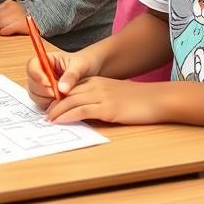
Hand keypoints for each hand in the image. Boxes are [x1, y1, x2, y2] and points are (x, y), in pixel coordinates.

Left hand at [0, 0, 27, 35]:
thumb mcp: (12, 10)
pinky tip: (4, 33)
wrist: (40, 18)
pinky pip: (7, 29)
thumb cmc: (23, 16)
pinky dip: (4, 31)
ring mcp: (16, 16)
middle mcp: (12, 8)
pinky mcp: (21, 24)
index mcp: (8, 4)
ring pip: (0, 23)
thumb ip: (1, 12)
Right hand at [26, 46, 98, 108]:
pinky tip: (63, 102)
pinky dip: (50, 105)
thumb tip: (62, 89)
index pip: (32, 65)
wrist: (91, 71)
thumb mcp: (80, 66)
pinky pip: (41, 103)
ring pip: (35, 94)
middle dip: (44, 90)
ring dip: (47, 99)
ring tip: (64, 97)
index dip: (37, 75)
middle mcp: (41, 72)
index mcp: (46, 59)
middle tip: (59, 93)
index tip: (49, 83)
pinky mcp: (46, 96)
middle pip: (31, 82)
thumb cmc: (84, 64)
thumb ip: (71, 75)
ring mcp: (42, 85)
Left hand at [45, 77, 167, 125]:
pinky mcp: (107, 107)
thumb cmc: (139, 100)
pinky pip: (82, 110)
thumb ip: (100, 99)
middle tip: (45, 116)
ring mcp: (101, 96)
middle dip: (54, 104)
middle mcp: (96, 86)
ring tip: (48, 120)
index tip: (50, 107)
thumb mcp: (115, 95)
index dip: (58, 97)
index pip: (71, 87)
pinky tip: (60, 121)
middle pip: (68, 93)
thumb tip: (87, 112)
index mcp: (97, 81)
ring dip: (57, 111)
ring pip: (71, 101)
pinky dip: (68, 115)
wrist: (157, 99)